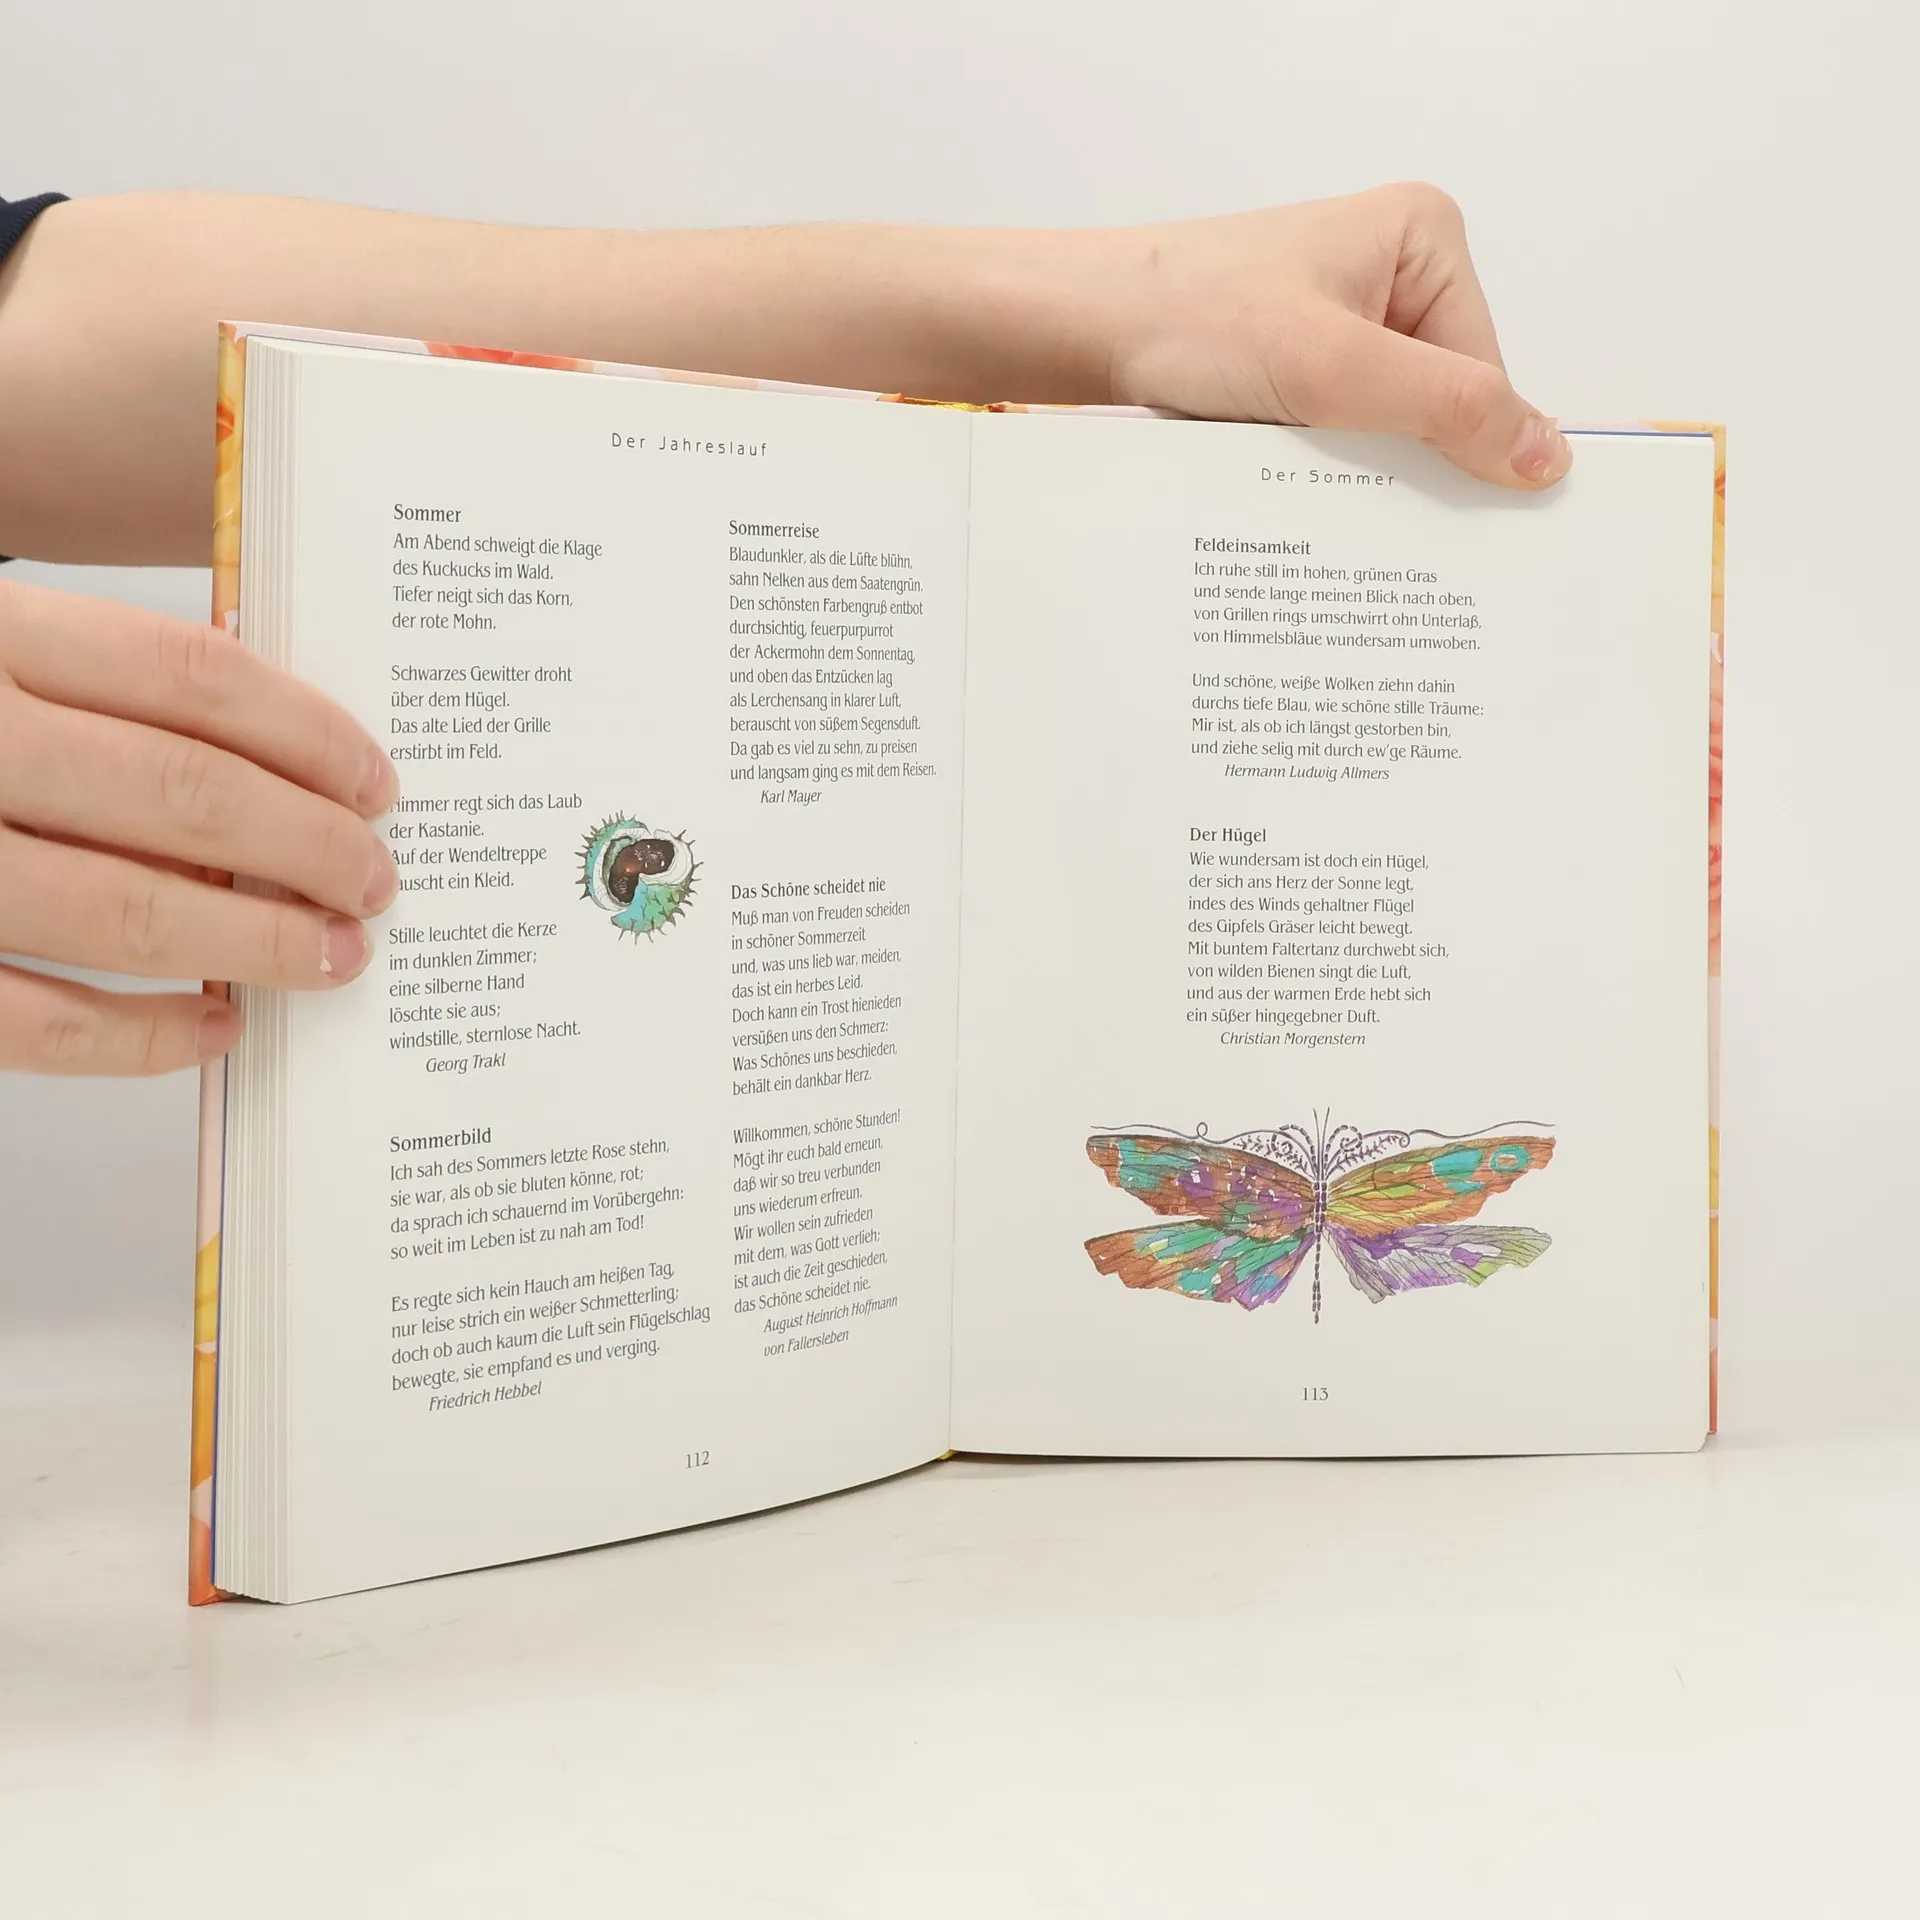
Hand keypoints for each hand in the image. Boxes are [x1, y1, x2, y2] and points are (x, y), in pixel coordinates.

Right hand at [0, 579, 398, 1074]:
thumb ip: (90, 684)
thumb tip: (274, 765)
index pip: (191, 678)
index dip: (310, 736)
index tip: (378, 785)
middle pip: (185, 799)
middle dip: (310, 852)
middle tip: (377, 884)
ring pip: (125, 915)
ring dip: (252, 947)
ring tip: (331, 957)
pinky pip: (39, 1023)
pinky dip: (143, 1039)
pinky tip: (214, 1029)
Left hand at [1100, 183, 1572, 488]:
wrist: (1084, 328)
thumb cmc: (1194, 320)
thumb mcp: (1334, 368)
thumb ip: (1447, 409)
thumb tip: (1550, 457)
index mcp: (1425, 238)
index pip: (1484, 372)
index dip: (1462, 444)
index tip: (1444, 514)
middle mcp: (1392, 270)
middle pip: (1439, 400)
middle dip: (1405, 456)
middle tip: (1375, 516)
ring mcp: (1342, 317)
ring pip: (1386, 424)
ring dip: (1357, 468)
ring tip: (1321, 497)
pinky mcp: (1298, 361)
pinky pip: (1340, 429)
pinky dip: (1321, 465)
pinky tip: (1295, 488)